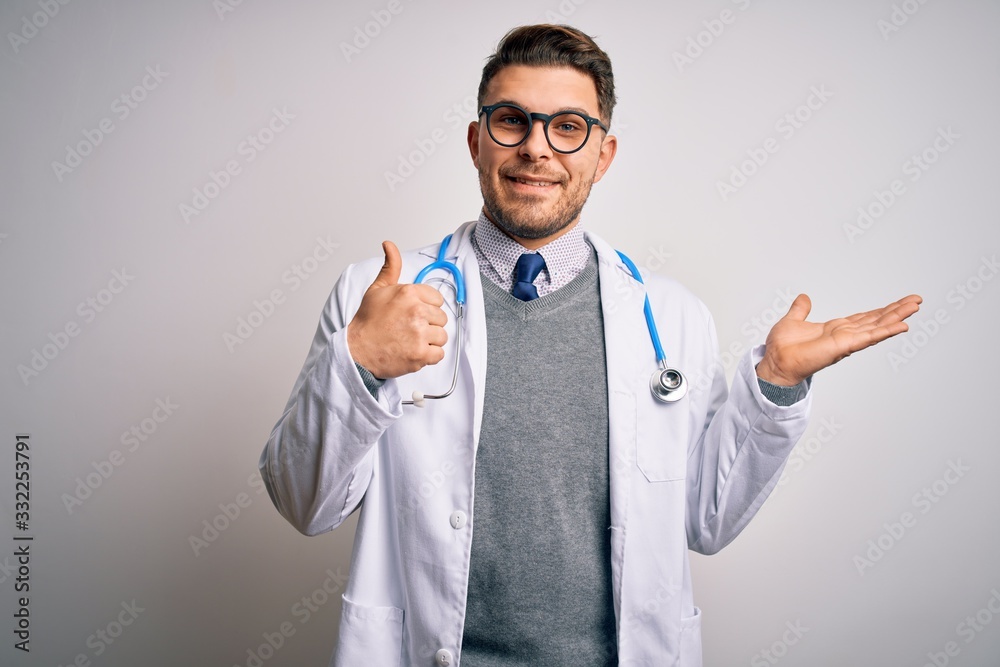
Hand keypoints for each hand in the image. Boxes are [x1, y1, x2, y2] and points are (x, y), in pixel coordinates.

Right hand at [346, 241, 447, 378]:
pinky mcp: (420, 354)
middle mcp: (416, 311)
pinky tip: (414, 351)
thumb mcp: (378, 289)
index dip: (427, 307)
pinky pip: (439, 354)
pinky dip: (429, 356)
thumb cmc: (368, 322)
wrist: (357, 350)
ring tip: (411, 340)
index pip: (437, 299)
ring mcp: (419, 334)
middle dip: (428, 324)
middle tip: (409, 328)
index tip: (414, 314)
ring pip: (441, 336)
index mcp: (409, 293)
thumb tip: (389, 245)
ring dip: (430, 340)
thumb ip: (390, 267)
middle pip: (441, 318)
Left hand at [755, 293, 922, 385]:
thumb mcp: (793, 321)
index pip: (865, 318)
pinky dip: (886, 331)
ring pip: (877, 327)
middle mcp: (845, 335)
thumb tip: (804, 298)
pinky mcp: (843, 347)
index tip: (900, 302)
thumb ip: (801, 310)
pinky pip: (868, 337)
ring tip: (915, 307)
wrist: (775, 362)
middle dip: (897, 311)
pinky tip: (902, 326)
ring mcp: (846, 342)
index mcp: (836, 329)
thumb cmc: (782, 348)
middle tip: (917, 301)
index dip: (882, 310)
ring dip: (897, 318)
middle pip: (877, 321)